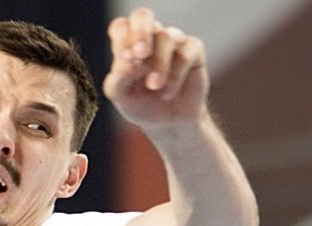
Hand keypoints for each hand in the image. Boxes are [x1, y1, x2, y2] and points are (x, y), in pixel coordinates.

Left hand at [103, 7, 209, 129]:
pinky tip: (168, 92)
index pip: (121, 27)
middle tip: (141, 55)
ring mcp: (173, 40)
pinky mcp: (193, 50)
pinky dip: (176, 75)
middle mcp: (149, 37)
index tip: (125, 59)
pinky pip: (186, 53)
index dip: (122, 39)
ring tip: (154, 87)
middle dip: (141, 33)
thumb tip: (129, 62)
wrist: (167, 123)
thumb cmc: (141, 104)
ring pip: (166, 38)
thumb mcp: (121, 97)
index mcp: (128, 43)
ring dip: (159, 65)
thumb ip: (118, 78)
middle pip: (143, 15)